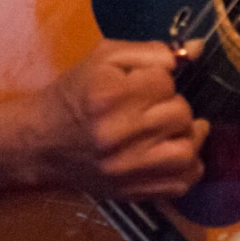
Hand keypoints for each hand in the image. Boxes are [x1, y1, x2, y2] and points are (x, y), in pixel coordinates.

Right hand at [32, 39, 208, 199]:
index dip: (159, 78)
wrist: (41, 142)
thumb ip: (152, 50)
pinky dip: (187, 166)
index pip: (165, 80)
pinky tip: (172, 151)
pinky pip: (182, 183)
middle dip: (172, 105)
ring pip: (187, 150)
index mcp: (110, 95)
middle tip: (153, 106)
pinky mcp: (132, 192)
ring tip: (172, 128)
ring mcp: (126, 169)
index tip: (142, 84)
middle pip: (180, 113)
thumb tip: (198, 48)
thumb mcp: (104, 58)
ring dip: (186, 135)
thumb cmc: (75, 94)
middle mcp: (118, 135)